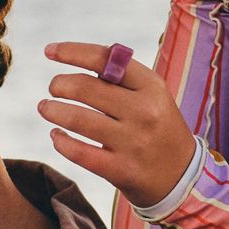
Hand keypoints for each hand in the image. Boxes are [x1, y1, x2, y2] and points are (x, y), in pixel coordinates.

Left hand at [38, 43, 199, 210]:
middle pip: (85, 88)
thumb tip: (77, 56)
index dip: (72, 52)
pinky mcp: (121, 170)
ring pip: (77, 119)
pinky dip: (61, 141)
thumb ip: (121, 77)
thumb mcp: (153, 95)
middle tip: (53, 88)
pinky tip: (56, 136)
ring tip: (45, 108)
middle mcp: (144, 111)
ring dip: (52, 110)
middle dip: (59, 84)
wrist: (183, 177)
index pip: (105, 59)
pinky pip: (79, 152)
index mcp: (152, 86)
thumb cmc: (158, 128)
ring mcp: (133, 142)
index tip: (49, 51)